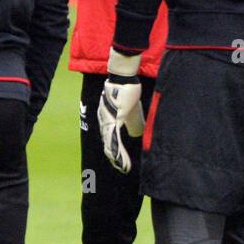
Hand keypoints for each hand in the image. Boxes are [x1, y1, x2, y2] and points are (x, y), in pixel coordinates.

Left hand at [98, 49, 144, 173]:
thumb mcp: (132, 109)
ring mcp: (108, 120)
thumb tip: (138, 133)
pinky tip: (123, 160)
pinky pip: (115, 139)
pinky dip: (119, 152)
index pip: (109, 139)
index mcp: (108, 119)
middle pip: (108, 144)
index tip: (119, 161)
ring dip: (117, 158)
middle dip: (114, 157)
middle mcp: (105, 121)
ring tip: (123, 168)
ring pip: (110, 144)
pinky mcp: (114, 119)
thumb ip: (134, 121)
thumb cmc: (127, 90)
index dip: (114, 151)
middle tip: (120, 168)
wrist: (124, 76)